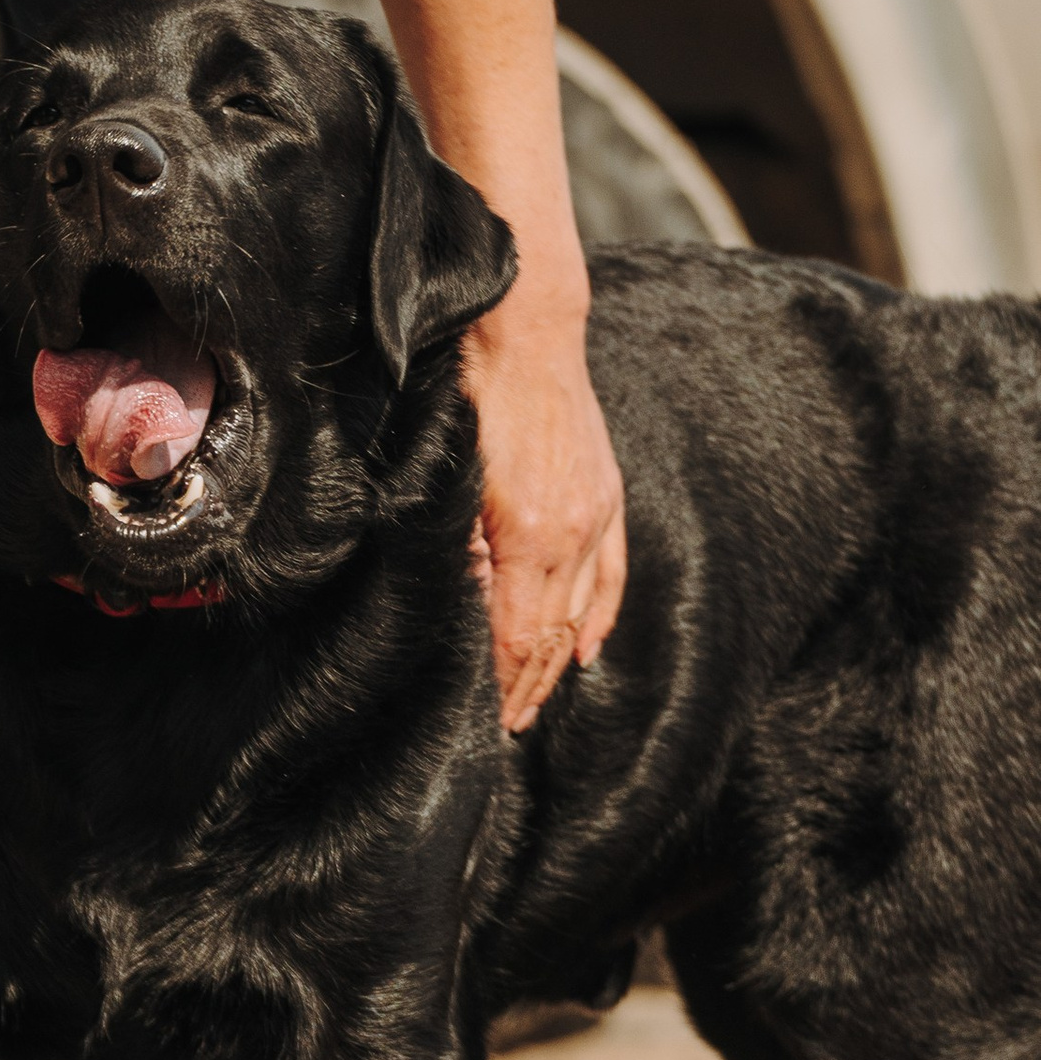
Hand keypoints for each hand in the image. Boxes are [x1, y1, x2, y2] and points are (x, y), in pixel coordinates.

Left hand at [457, 288, 625, 732]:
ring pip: (581, 612)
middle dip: (529, 686)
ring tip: (536, 700)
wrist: (527, 335)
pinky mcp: (609, 496)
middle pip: (551, 635)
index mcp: (528, 536)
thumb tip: (463, 606)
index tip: (490, 718)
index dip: (504, 683)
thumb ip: (458, 548)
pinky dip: (600, 618)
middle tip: (508, 725)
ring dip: (558, 662)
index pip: (518, 636)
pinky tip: (585, 647)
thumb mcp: (448, 478)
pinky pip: (610, 575)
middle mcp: (572, 535)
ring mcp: (597, 516)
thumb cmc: (472, 398)